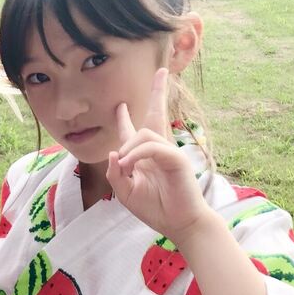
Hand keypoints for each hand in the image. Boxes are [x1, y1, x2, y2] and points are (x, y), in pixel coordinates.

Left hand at [105, 69, 211, 242]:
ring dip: (129, 148)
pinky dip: (138, 154)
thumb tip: (114, 152)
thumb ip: (116, 173)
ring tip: (127, 167)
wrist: (179, 223)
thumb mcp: (125, 192)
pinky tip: (131, 165)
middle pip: (156, 113)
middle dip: (158, 92)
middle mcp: (158, 149)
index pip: (135, 130)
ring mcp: (169, 151)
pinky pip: (153, 147)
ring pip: (144, 133)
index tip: (121, 105)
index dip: (126, 117)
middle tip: (162, 71)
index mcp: (144, 156)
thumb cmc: (155, 208)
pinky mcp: (177, 158)